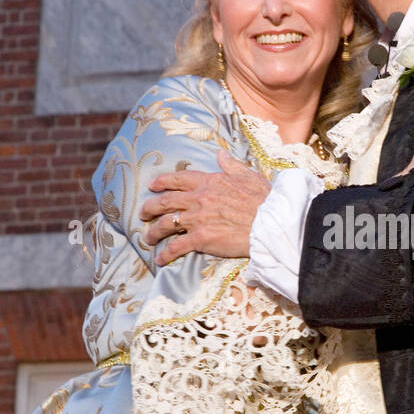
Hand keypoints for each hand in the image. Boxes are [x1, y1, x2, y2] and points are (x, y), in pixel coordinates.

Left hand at [139, 151, 270, 265]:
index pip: (179, 179)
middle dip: (150, 207)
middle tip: (143, 213)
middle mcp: (199, 199)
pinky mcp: (201, 239)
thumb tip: (220, 154)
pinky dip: (166, 253)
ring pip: (167, 223)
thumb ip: (231, 165)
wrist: (271, 223)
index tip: (152, 186)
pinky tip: (160, 259)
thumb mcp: (248, 175)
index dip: (162, 182)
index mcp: (209, 182)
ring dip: (154, 231)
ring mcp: (198, 219)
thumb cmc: (264, 200)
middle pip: (165, 201)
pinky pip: (177, 247)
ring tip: (148, 237)